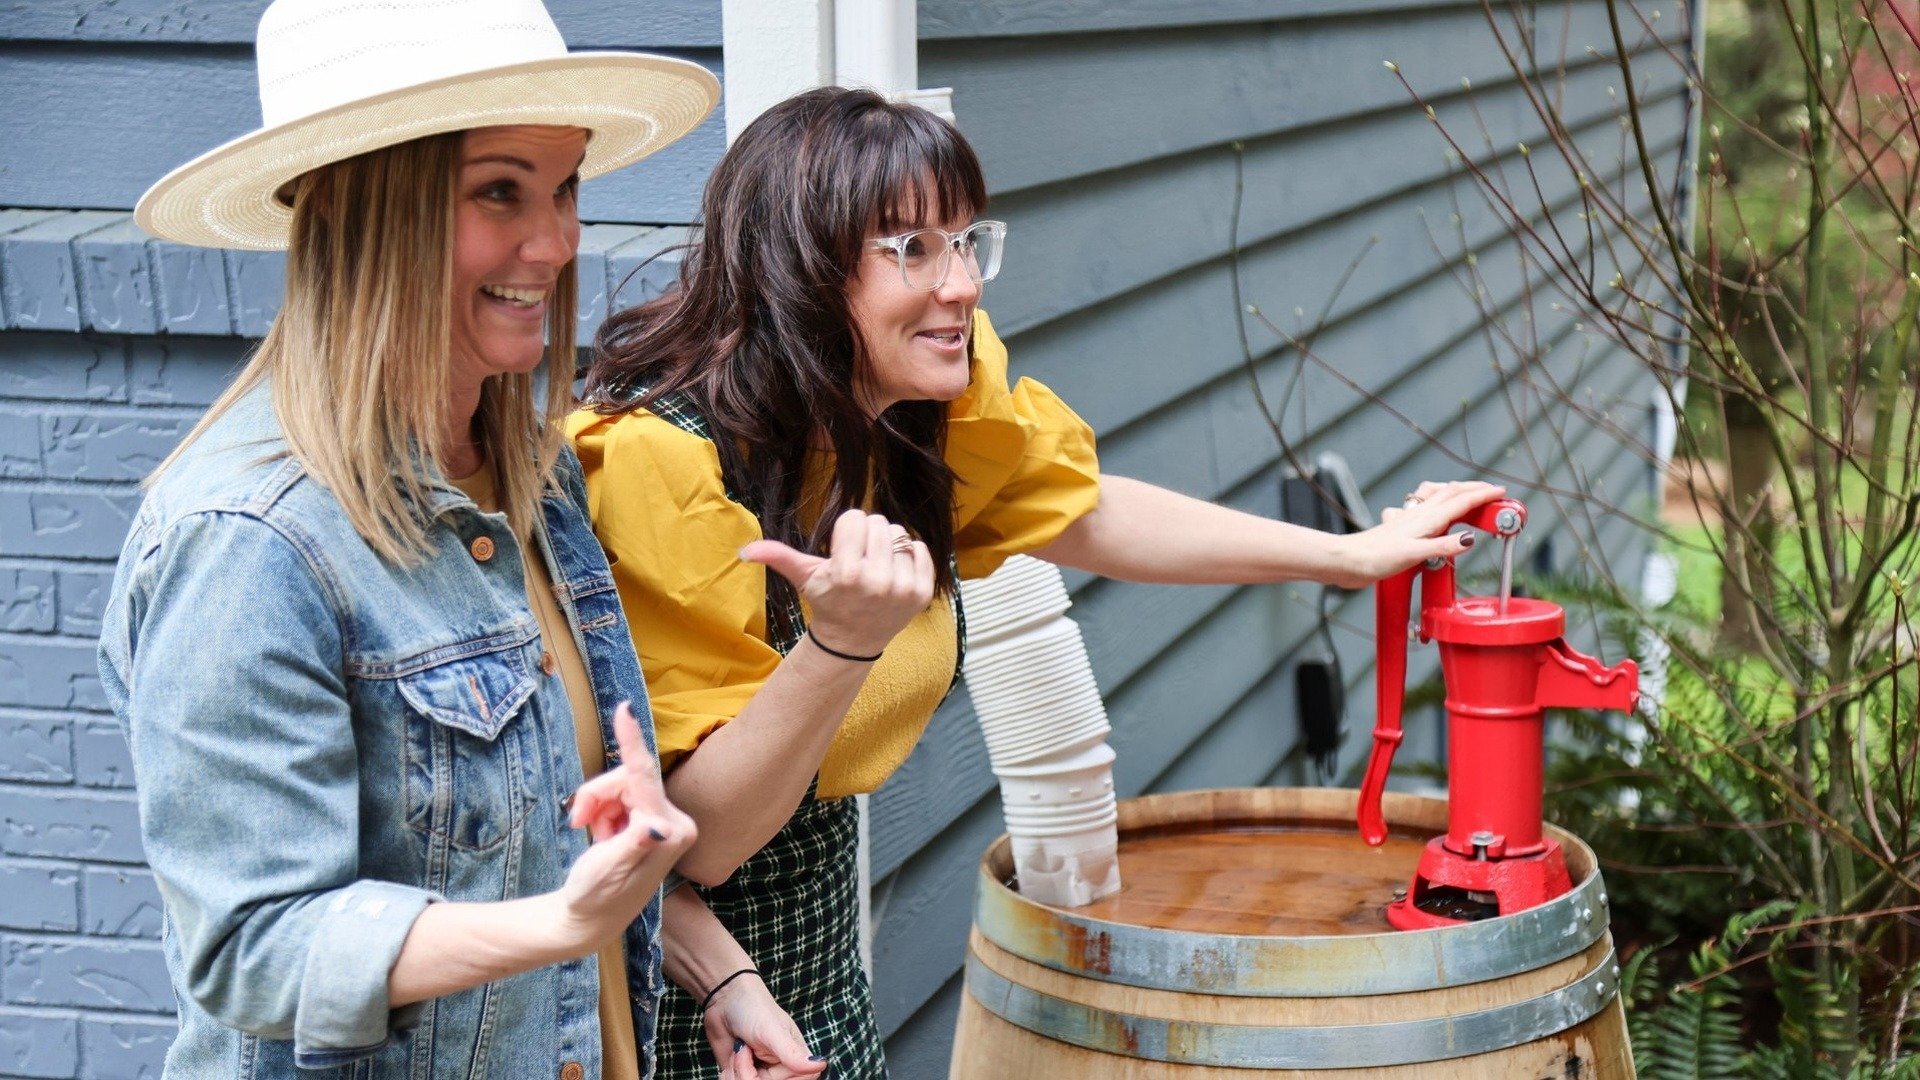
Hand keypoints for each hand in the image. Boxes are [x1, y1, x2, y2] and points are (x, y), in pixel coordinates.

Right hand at [556, 702, 695, 951]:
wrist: (591, 918)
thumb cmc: (596, 897)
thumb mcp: (608, 869)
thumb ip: (631, 843)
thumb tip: (655, 827)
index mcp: (670, 832)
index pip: (644, 777)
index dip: (631, 741)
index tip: (624, 708)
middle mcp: (675, 823)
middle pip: (628, 779)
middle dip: (597, 795)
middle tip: (576, 819)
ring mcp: (665, 821)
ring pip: (621, 787)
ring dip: (598, 805)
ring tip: (589, 833)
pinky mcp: (653, 821)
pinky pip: (621, 797)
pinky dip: (602, 812)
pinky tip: (600, 835)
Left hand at [703, 972, 826, 1079]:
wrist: (725, 1001)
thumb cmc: (754, 1009)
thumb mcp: (773, 1031)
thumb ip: (793, 1053)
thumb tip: (820, 1065)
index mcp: (796, 1059)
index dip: (774, 1077)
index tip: (761, 1056)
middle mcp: (780, 1070)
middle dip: (748, 1072)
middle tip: (744, 1049)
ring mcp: (759, 1073)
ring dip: (736, 1072)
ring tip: (738, 1051)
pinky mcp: (741, 1075)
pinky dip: (728, 1076)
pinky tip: (732, 1058)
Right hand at [740, 509, 935, 657]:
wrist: (853, 640)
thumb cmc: (828, 601)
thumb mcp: (804, 578)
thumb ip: (778, 557)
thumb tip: (744, 551)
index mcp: (846, 572)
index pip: (855, 517)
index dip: (846, 531)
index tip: (842, 551)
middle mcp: (876, 580)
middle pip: (879, 523)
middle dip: (867, 537)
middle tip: (860, 560)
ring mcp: (903, 588)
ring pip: (900, 534)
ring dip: (887, 546)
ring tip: (876, 568)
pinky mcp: (922, 593)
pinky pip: (921, 549)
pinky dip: (910, 555)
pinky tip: (894, 572)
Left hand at [1334, 480, 1506, 586]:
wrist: (1347, 561)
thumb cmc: (1375, 558)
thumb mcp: (1414, 555)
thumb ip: (1442, 547)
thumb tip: (1469, 539)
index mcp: (1427, 519)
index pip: (1461, 501)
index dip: (1483, 495)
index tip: (1501, 493)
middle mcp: (1418, 515)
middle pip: (1451, 493)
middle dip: (1474, 489)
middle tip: (1492, 492)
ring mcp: (1408, 520)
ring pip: (1436, 498)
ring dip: (1454, 492)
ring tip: (1466, 493)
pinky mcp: (1399, 528)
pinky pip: (1422, 509)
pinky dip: (1433, 504)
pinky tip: (1429, 511)